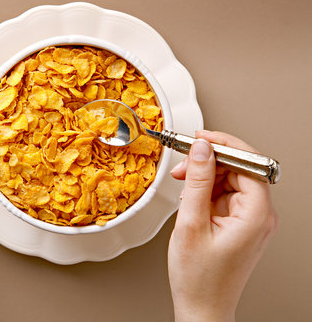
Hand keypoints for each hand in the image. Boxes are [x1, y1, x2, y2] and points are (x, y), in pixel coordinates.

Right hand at [168, 131, 277, 321]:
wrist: (201, 307)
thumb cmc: (199, 278)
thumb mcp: (191, 223)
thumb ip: (196, 181)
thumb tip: (200, 149)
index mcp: (257, 215)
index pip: (249, 163)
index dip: (224, 145)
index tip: (200, 138)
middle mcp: (260, 216)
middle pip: (240, 169)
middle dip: (210, 162)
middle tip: (183, 162)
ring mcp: (251, 220)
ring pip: (230, 180)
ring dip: (205, 177)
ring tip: (182, 185)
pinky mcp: (240, 224)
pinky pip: (225, 195)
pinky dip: (206, 192)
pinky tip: (190, 199)